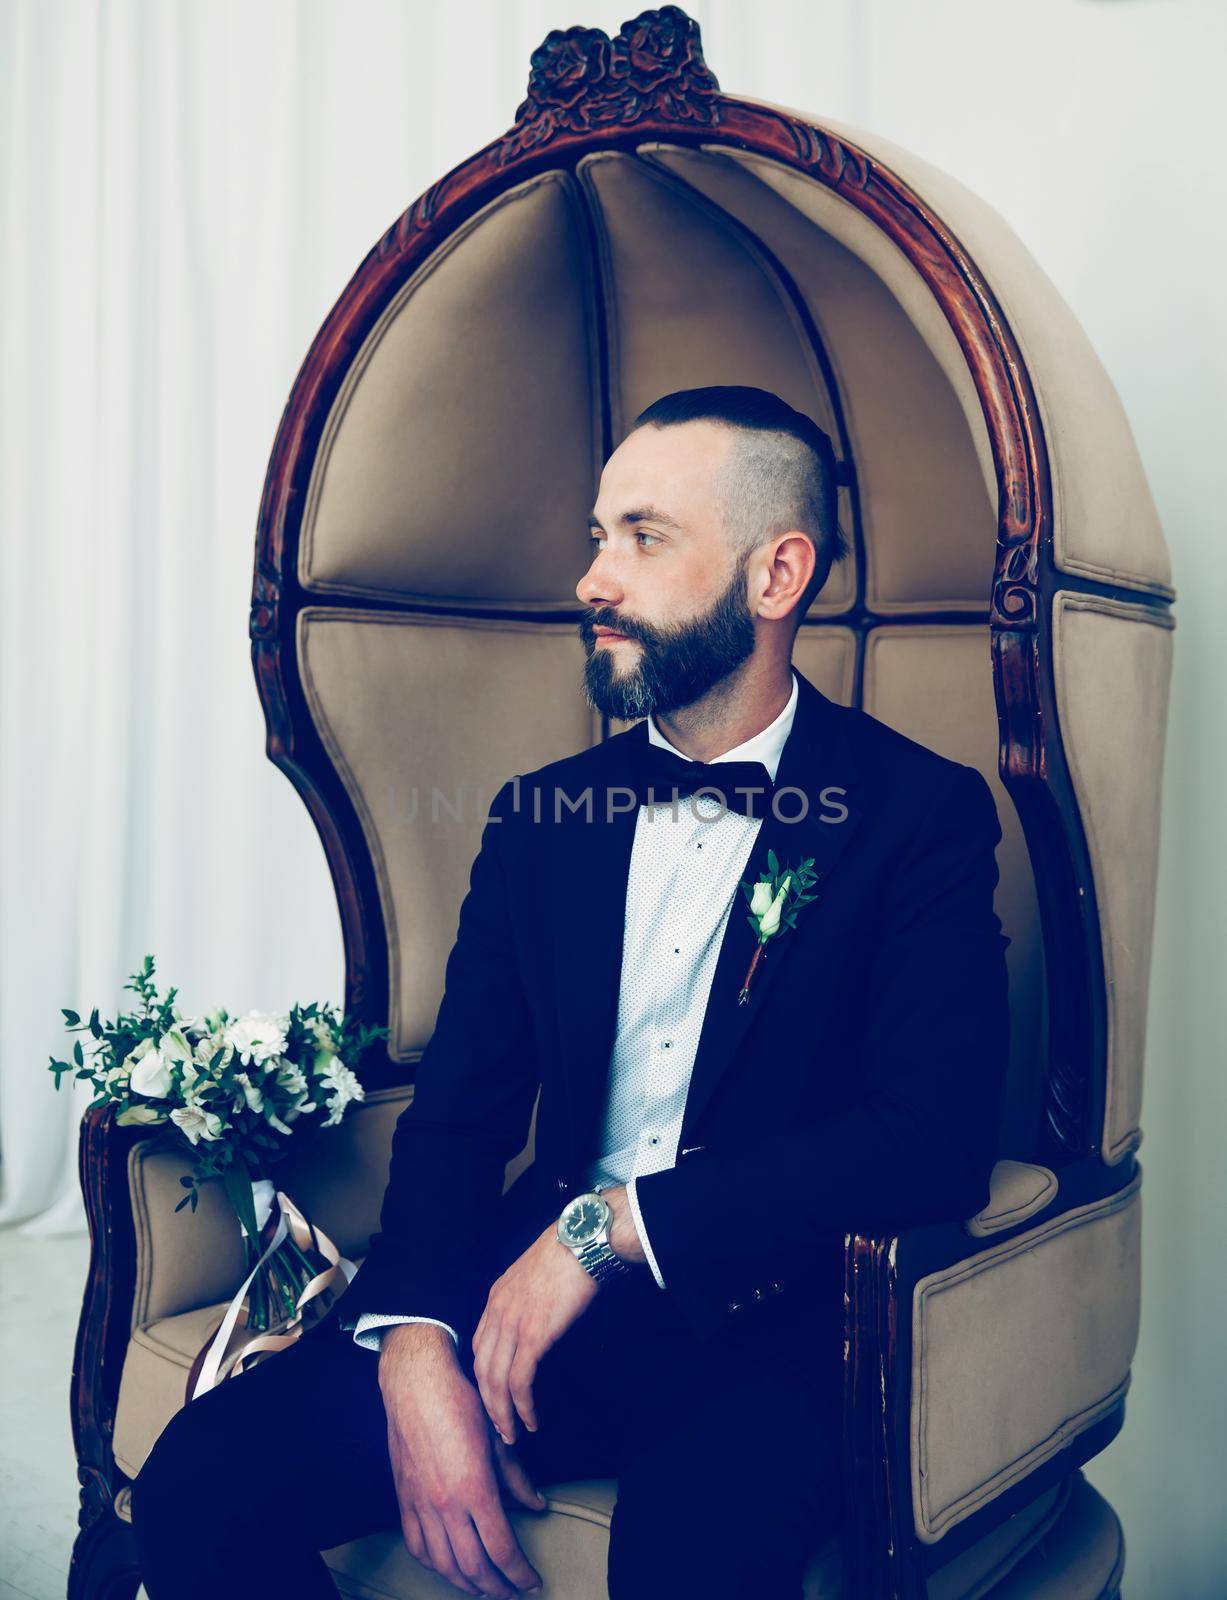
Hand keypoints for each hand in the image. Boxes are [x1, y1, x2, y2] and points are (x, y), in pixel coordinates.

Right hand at [379, 1323, 545, 1597]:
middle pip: (473, 1567)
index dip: (519, 1574)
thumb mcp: (498, 1438)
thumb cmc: (460, 1402)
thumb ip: (517, 1479)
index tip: (532, 1583)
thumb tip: (537, 1505)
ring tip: (483, 1585)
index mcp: (475, 1489)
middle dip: (496, 1587)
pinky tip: (446, 1564)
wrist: (416, 1382)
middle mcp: (446, 1504)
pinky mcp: (404, 1498)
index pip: (502, 1549)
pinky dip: (433, 1563)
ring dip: (465, 1582)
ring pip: (443, 1563)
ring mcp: (421, 1504)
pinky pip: (416, 1545)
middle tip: (512, 1592)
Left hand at [471, 1220, 598, 1444]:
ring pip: (495, 1380)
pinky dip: (523, 1406)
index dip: (484, 1377)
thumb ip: (527, 1298)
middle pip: (481, 1369)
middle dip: (488, 1403)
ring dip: (503, 1413)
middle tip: (500, 1428)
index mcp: (496, 1298)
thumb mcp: (535, 1274)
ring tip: (513, 1434)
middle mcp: (497, 1312)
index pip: (479, 1347)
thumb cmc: (568, 1253)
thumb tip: (538, 1316)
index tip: (494, 1396)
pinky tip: (531, 1419)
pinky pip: (519, 1380)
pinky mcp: (533, 1336)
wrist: (582, 1242)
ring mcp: (513, 1324)